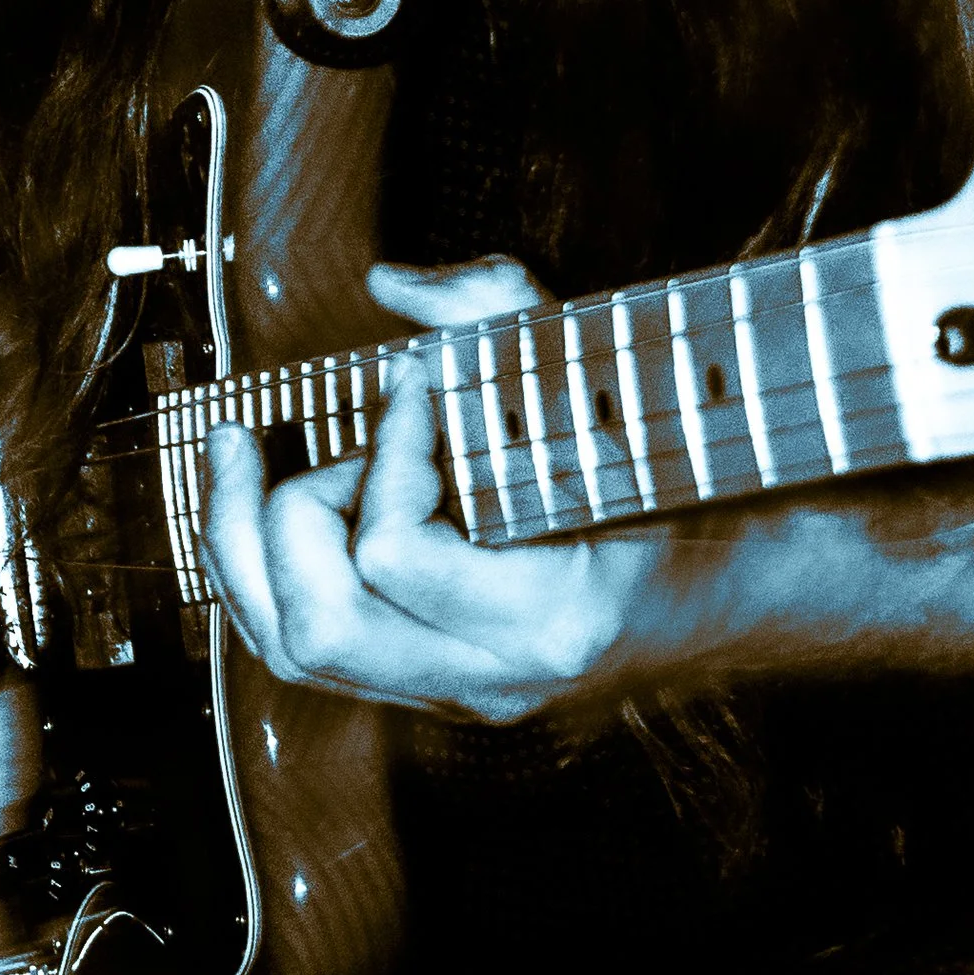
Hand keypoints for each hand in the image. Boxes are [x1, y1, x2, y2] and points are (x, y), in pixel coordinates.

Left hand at [197, 258, 659, 722]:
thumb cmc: (670, 488)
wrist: (722, 595)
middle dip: (287, 516)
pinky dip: (267, 568)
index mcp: (547, 615)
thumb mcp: (606, 388)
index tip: (414, 385)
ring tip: (259, 463)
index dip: (384, 453)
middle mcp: (488, 675)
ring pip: (293, 649)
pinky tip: (273, 498)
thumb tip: (391, 283)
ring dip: (252, 545)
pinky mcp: (425, 684)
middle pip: (317, 628)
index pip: (394, 551)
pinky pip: (305, 645)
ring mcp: (452, 691)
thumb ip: (500, 312)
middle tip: (325, 447)